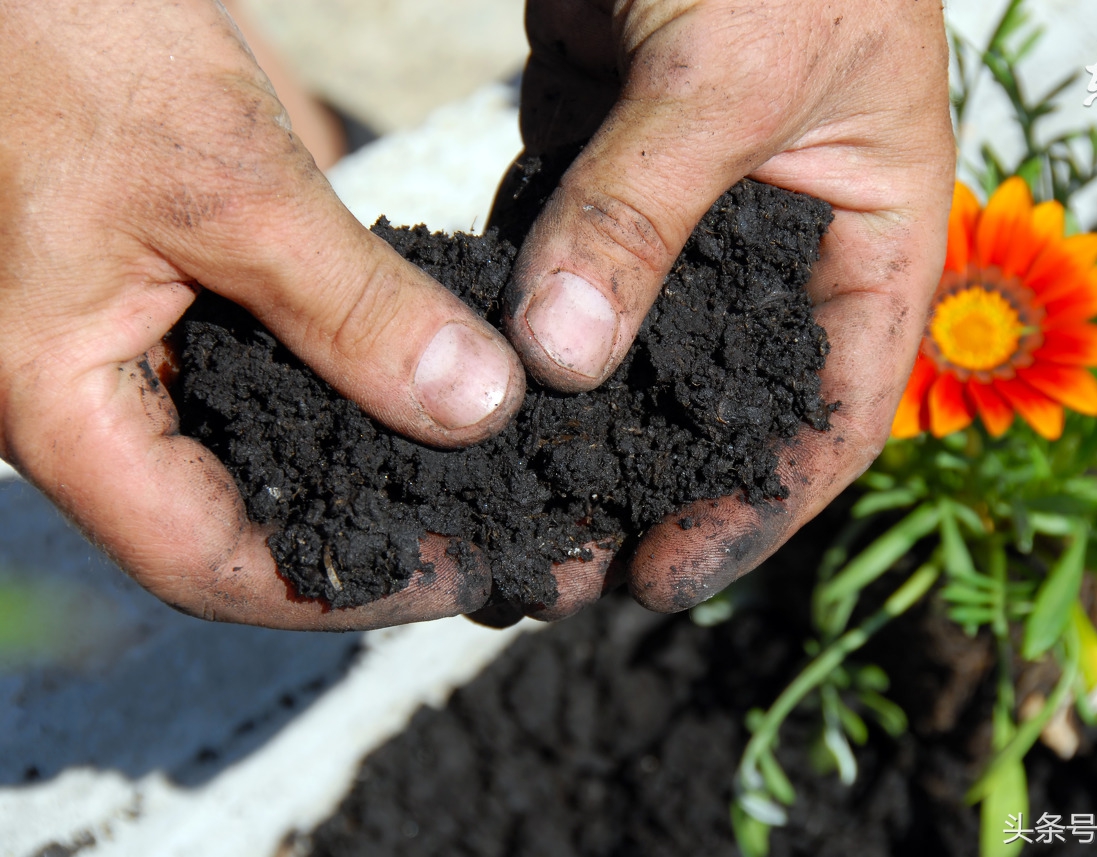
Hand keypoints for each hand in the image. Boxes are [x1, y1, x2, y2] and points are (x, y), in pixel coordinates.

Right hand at [0, 0, 524, 628]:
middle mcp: (95, 402)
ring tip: (495, 488)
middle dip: (375, 543)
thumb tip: (475, 406)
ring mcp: (135, 353)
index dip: (343, 587)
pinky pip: (274, 379)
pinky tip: (443, 397)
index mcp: (61, 406)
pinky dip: (357, 395)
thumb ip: (350, 306)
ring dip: (376, 476)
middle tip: (501, 541)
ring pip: (267, 457)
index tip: (465, 575)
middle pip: (248, 522)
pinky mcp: (180, 302)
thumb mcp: (228, 182)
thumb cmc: (59, 43)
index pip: (209, 562)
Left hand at [502, 0, 954, 617]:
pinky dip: (527, 319)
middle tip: (567, 558)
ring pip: (639, 344)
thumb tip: (560, 359)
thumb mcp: (729, 76)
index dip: (756, 510)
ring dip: (580, 419)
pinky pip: (568, 264)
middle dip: (655, 483)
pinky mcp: (610, 167)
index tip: (663, 575)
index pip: (830, 419)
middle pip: (726, 403)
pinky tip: (471, 379)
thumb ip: (644, 215)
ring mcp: (692, 210)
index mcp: (872, 242)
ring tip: (507, 497)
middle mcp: (784, 247)